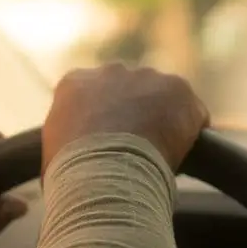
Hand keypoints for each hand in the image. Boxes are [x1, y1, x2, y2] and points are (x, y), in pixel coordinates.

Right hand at [42, 64, 209, 173]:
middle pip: (131, 91)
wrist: (103, 174)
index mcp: (75, 83)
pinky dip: (192, 131)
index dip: (106, 122)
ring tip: (161, 156)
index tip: (111, 145)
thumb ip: (65, 146)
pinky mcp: (178, 89)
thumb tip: (69, 166)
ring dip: (164, 121)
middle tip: (138, 150)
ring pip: (163, 98)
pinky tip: (184, 155)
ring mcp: (146, 77)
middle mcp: (110, 71)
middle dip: (136, 114)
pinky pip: (192, 112)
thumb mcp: (53, 156)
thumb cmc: (72, 176)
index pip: (95, 97)